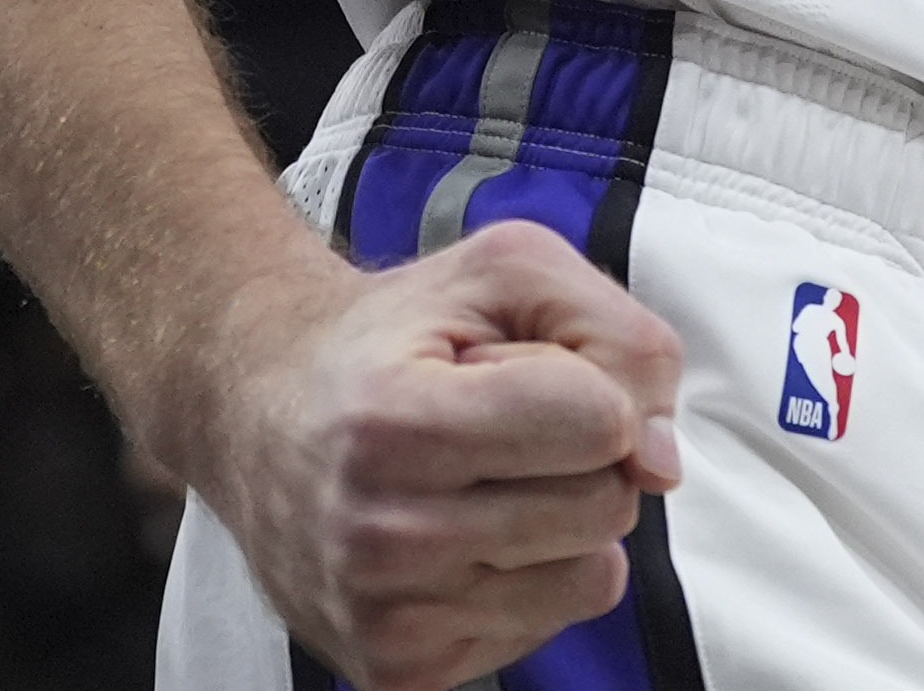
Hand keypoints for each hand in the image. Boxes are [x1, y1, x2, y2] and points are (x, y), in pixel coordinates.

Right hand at [182, 221, 687, 690]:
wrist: (261, 412)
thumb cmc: (396, 338)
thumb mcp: (506, 272)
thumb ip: (618, 335)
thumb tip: (661, 461)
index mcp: (396, 422)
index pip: (599, 421)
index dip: (590, 385)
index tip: (527, 372)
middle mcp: (382, 532)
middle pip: (604, 505)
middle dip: (582, 455)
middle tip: (498, 428)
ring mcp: (386, 614)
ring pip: (591, 578)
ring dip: (561, 523)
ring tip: (478, 480)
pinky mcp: (397, 671)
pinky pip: (545, 628)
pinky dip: (527, 578)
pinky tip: (461, 536)